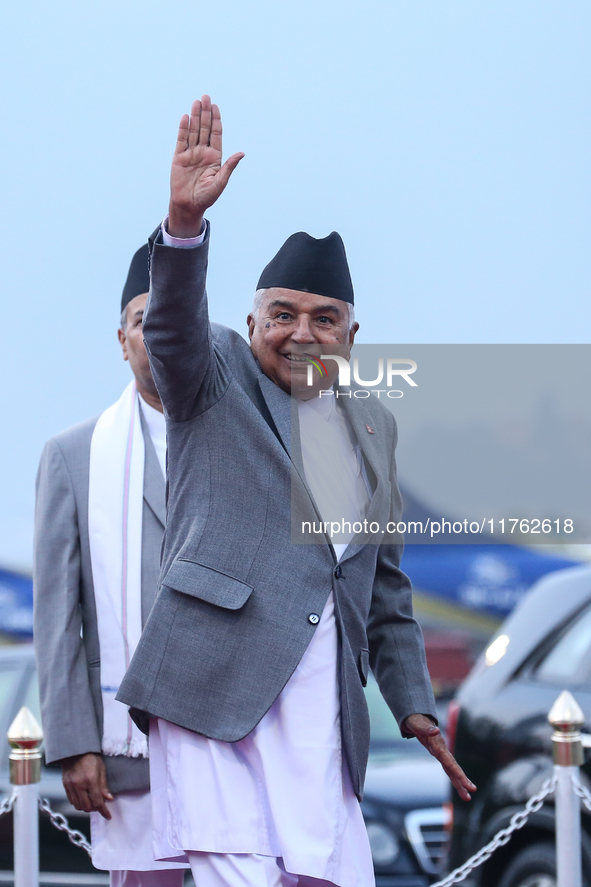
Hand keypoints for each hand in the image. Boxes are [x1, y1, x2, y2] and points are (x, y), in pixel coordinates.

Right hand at [61, 753, 112, 819]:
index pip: (98, 801)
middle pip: (86, 807)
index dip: (104, 811)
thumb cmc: (91, 758)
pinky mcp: (65, 785)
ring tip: (91, 802)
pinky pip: (71, 800)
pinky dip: (78, 802)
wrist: (75, 749)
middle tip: (99, 806)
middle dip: (94, 809)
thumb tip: (109, 799)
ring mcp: (70, 785)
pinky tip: (83, 798)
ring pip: (77, 806)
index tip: (108, 816)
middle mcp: (79, 784)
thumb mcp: (101, 769)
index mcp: (90, 780)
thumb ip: (104, 786)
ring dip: (85, 807)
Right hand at [169, 95, 244, 237]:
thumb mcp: (220, 182)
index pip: (216, 134)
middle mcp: (203, 152)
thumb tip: (241, 153)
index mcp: (215, 157)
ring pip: (193, 131)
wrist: (189, 206)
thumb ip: (229, 166)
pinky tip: (186, 117)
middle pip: (205, 129)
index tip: (216, 107)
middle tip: (206, 97)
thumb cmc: (206, 197)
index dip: (216, 120)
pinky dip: (183, 129)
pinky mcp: (179, 158)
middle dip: (206, 113)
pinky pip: (181, 140)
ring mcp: (191, 154)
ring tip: (196, 102)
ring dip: (195, 117)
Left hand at [402, 713, 476, 801]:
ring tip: (468, 798)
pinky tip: (461, 788)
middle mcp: (442, 751)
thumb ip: (426, 728)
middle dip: (462, 780)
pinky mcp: (439, 754)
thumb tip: (435, 730)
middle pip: (453, 768)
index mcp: (438, 746)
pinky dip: (454, 778)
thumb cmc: (417, 722)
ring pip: (452, 770)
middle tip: (473, 791)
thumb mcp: (418, 725)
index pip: (449, 762)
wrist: (418, 718)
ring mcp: (441, 753)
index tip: (466, 783)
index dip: (457, 773)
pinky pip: (448, 768)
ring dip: (460, 783)